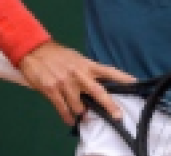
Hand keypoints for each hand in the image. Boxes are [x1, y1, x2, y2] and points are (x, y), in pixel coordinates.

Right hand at [17, 41, 136, 125]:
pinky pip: (62, 108)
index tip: (135, 83)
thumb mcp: (76, 58)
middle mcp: (78, 74)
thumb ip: (86, 71)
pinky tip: (70, 120)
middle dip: (109, 105)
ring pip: (78, 105)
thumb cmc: (57, 55)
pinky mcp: (52, 90)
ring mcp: (65, 83)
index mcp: (86, 64)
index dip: (122, 77)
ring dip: (81, 113)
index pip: (108, 71)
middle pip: (98, 91)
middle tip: (117, 115)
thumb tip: (96, 82)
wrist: (34, 50)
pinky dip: (67, 116)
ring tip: (82, 116)